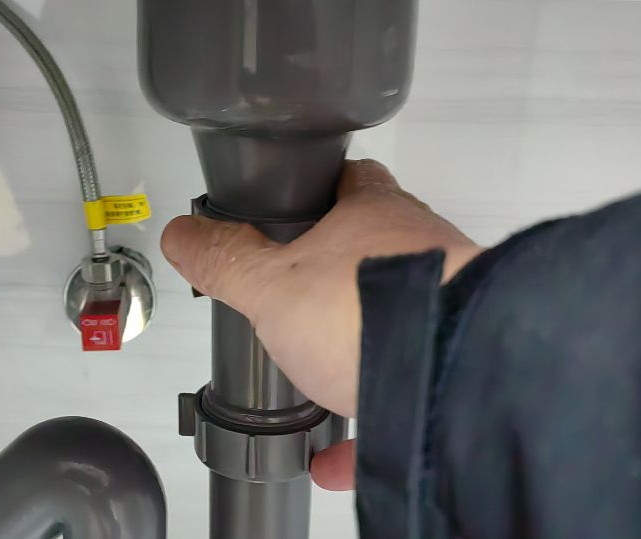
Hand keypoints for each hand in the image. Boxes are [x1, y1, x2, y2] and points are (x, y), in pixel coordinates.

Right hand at [161, 159, 481, 488]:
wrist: (454, 376)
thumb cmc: (374, 312)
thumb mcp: (270, 285)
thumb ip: (226, 260)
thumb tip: (186, 235)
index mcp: (375, 216)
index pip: (352, 180)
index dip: (323, 187)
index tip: (300, 199)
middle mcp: (421, 254)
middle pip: (379, 251)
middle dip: (341, 273)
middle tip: (304, 293)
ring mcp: (446, 308)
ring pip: (399, 321)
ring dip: (359, 346)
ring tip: (317, 373)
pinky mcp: (454, 366)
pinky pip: (405, 395)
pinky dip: (369, 420)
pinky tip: (335, 455)